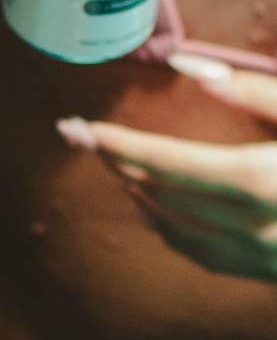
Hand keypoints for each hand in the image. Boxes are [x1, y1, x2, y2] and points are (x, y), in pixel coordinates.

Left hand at [59, 57, 276, 281]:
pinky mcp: (261, 271)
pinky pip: (196, 251)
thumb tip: (189, 68)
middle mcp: (253, 223)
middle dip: (119, 163)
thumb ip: (254, 92)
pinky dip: (164, 226)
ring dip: (137, 195)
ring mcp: (256, 254)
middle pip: (161, 194)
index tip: (84, 129)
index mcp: (263, 178)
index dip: (122, 145)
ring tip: (113, 164)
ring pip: (171, 228)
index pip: (171, 162)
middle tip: (81, 138)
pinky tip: (149, 204)